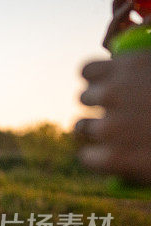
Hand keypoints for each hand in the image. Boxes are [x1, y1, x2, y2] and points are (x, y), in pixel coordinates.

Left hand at [76, 52, 150, 183]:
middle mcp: (113, 93)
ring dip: (94, 131)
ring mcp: (110, 127)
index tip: (106, 88)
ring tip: (113, 137)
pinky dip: (97, 159)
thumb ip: (148, 71)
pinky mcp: (113, 158)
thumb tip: (138, 74)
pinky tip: (111, 160)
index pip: (87, 71)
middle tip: (116, 115)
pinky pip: (87, 158)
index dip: (97, 81)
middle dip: (98, 106)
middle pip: (83, 98)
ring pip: (81, 127)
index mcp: (130, 66)